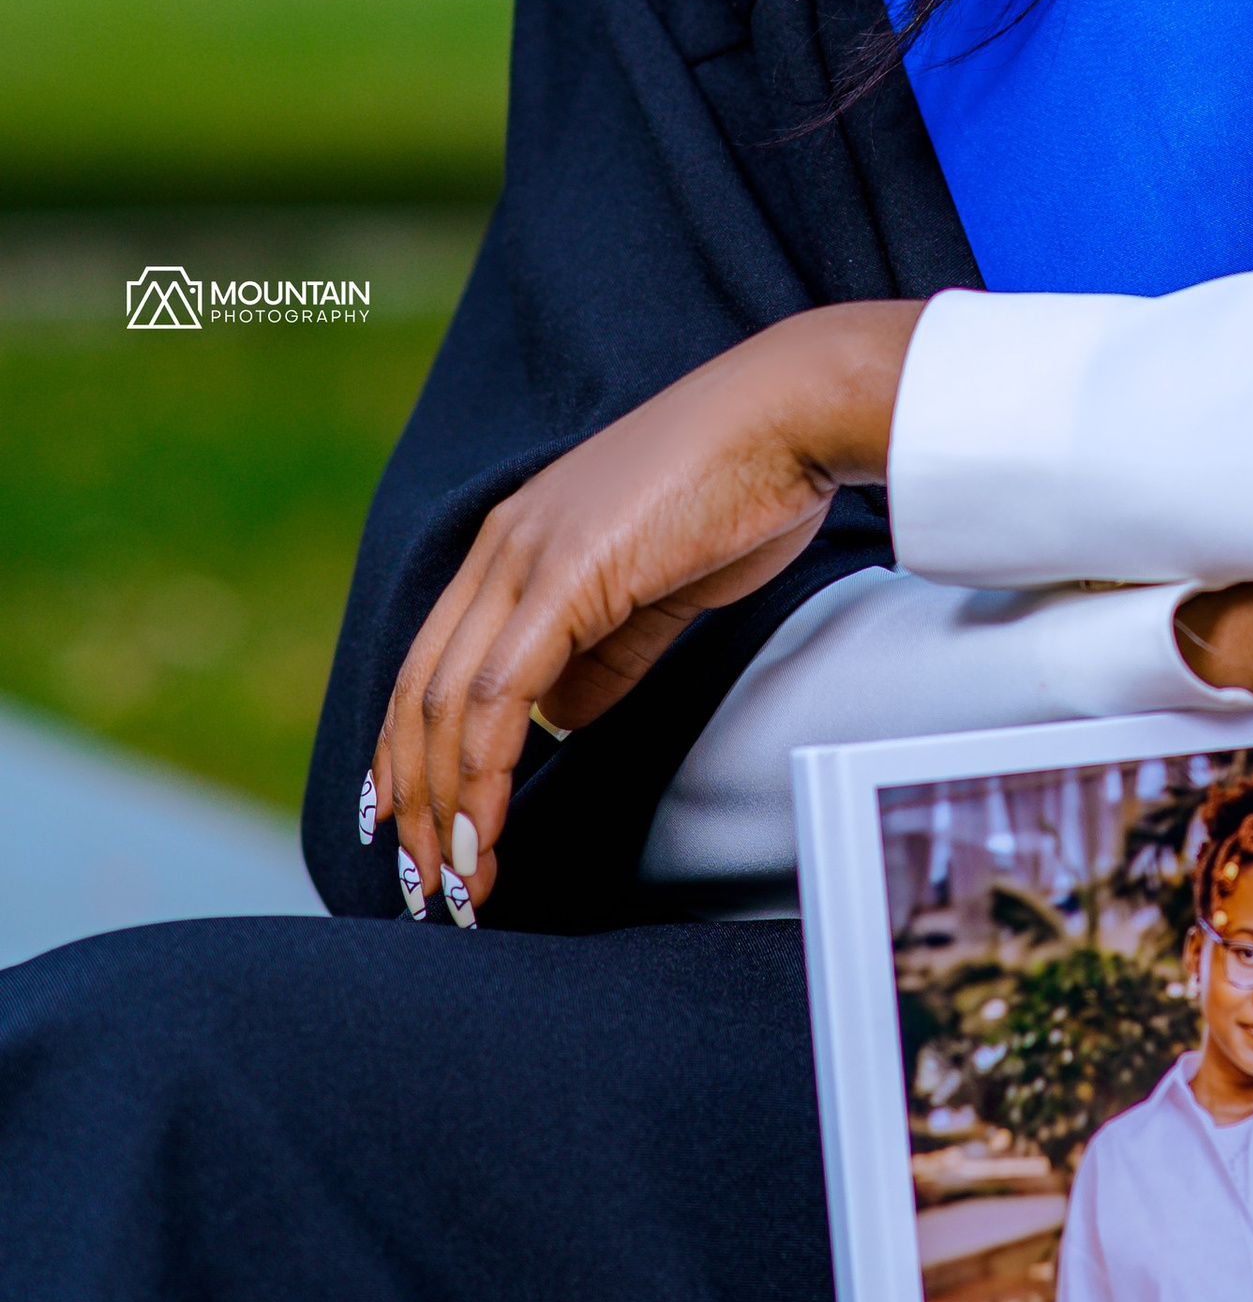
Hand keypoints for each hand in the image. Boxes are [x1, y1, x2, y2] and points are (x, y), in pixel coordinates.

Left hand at [372, 301, 923, 918]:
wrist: (790, 415)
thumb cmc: (743, 490)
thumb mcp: (659, 589)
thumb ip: (604, 654)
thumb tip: (559, 721)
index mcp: (515, 545)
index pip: (432, 667)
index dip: (413, 756)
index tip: (423, 832)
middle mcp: (500, 547)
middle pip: (420, 696)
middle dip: (416, 804)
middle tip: (427, 887)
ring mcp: (525, 557)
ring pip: (446, 704)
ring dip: (444, 806)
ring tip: (456, 884)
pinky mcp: (564, 576)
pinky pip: (499, 695)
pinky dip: (482, 774)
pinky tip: (488, 831)